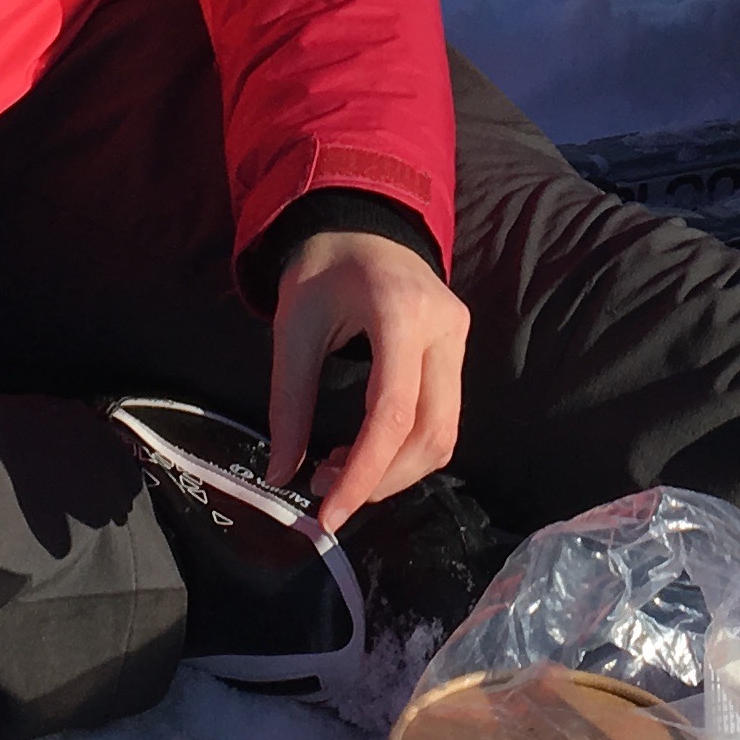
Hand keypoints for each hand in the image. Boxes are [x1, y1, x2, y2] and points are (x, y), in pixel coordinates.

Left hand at [264, 230, 468, 530]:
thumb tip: (280, 474)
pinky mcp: (458, 350)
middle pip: (431, 433)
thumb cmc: (323, 268)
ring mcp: (459, 338)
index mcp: (401, 313)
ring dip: (395, 471)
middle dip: (381, 481)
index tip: (328, 514)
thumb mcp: (292, 328)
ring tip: (339, 473)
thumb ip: (290, 403)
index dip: (364, 473)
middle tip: (326, 494)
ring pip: (444, 434)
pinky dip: (405, 449)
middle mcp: (444, 328)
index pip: (392, 412)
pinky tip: (364, 451)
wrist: (361, 224)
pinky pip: (443, 417)